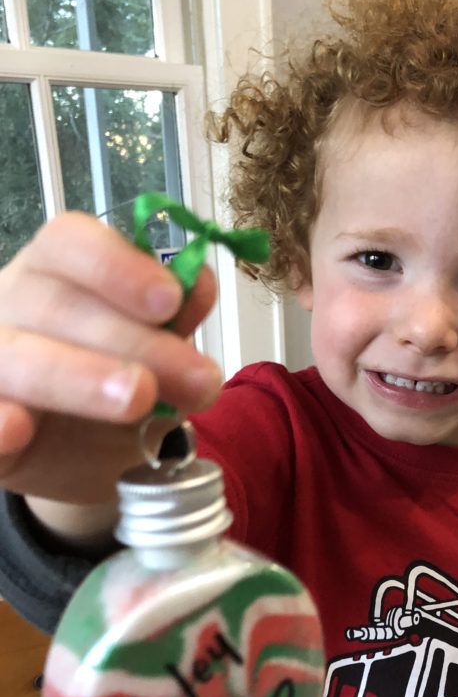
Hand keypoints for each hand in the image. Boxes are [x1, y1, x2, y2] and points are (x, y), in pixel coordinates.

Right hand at [0, 212, 221, 504]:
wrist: (81, 453)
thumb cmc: (112, 383)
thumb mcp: (156, 356)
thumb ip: (174, 324)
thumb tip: (199, 283)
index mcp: (54, 273)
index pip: (70, 243)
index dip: (119, 266)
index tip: (171, 299)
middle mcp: (11, 307)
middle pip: (58, 305)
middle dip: (136, 342)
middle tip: (196, 378)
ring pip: (18, 357)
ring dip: (78, 376)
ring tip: (138, 397)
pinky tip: (17, 429)